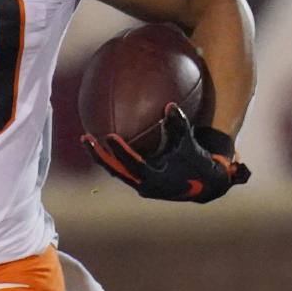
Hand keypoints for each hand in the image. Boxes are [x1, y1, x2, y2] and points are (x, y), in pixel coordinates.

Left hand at [81, 104, 250, 203]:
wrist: (205, 185)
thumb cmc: (197, 162)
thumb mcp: (189, 144)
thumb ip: (180, 125)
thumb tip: (170, 105)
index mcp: (155, 179)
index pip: (132, 165)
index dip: (120, 152)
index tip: (109, 136)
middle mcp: (143, 185)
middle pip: (115, 170)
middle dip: (99, 156)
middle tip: (86, 138)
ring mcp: (139, 184)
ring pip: (115, 170)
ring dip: (101, 156)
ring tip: (86, 138)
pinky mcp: (139, 181)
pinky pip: (121, 167)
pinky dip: (112, 155)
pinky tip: (102, 138)